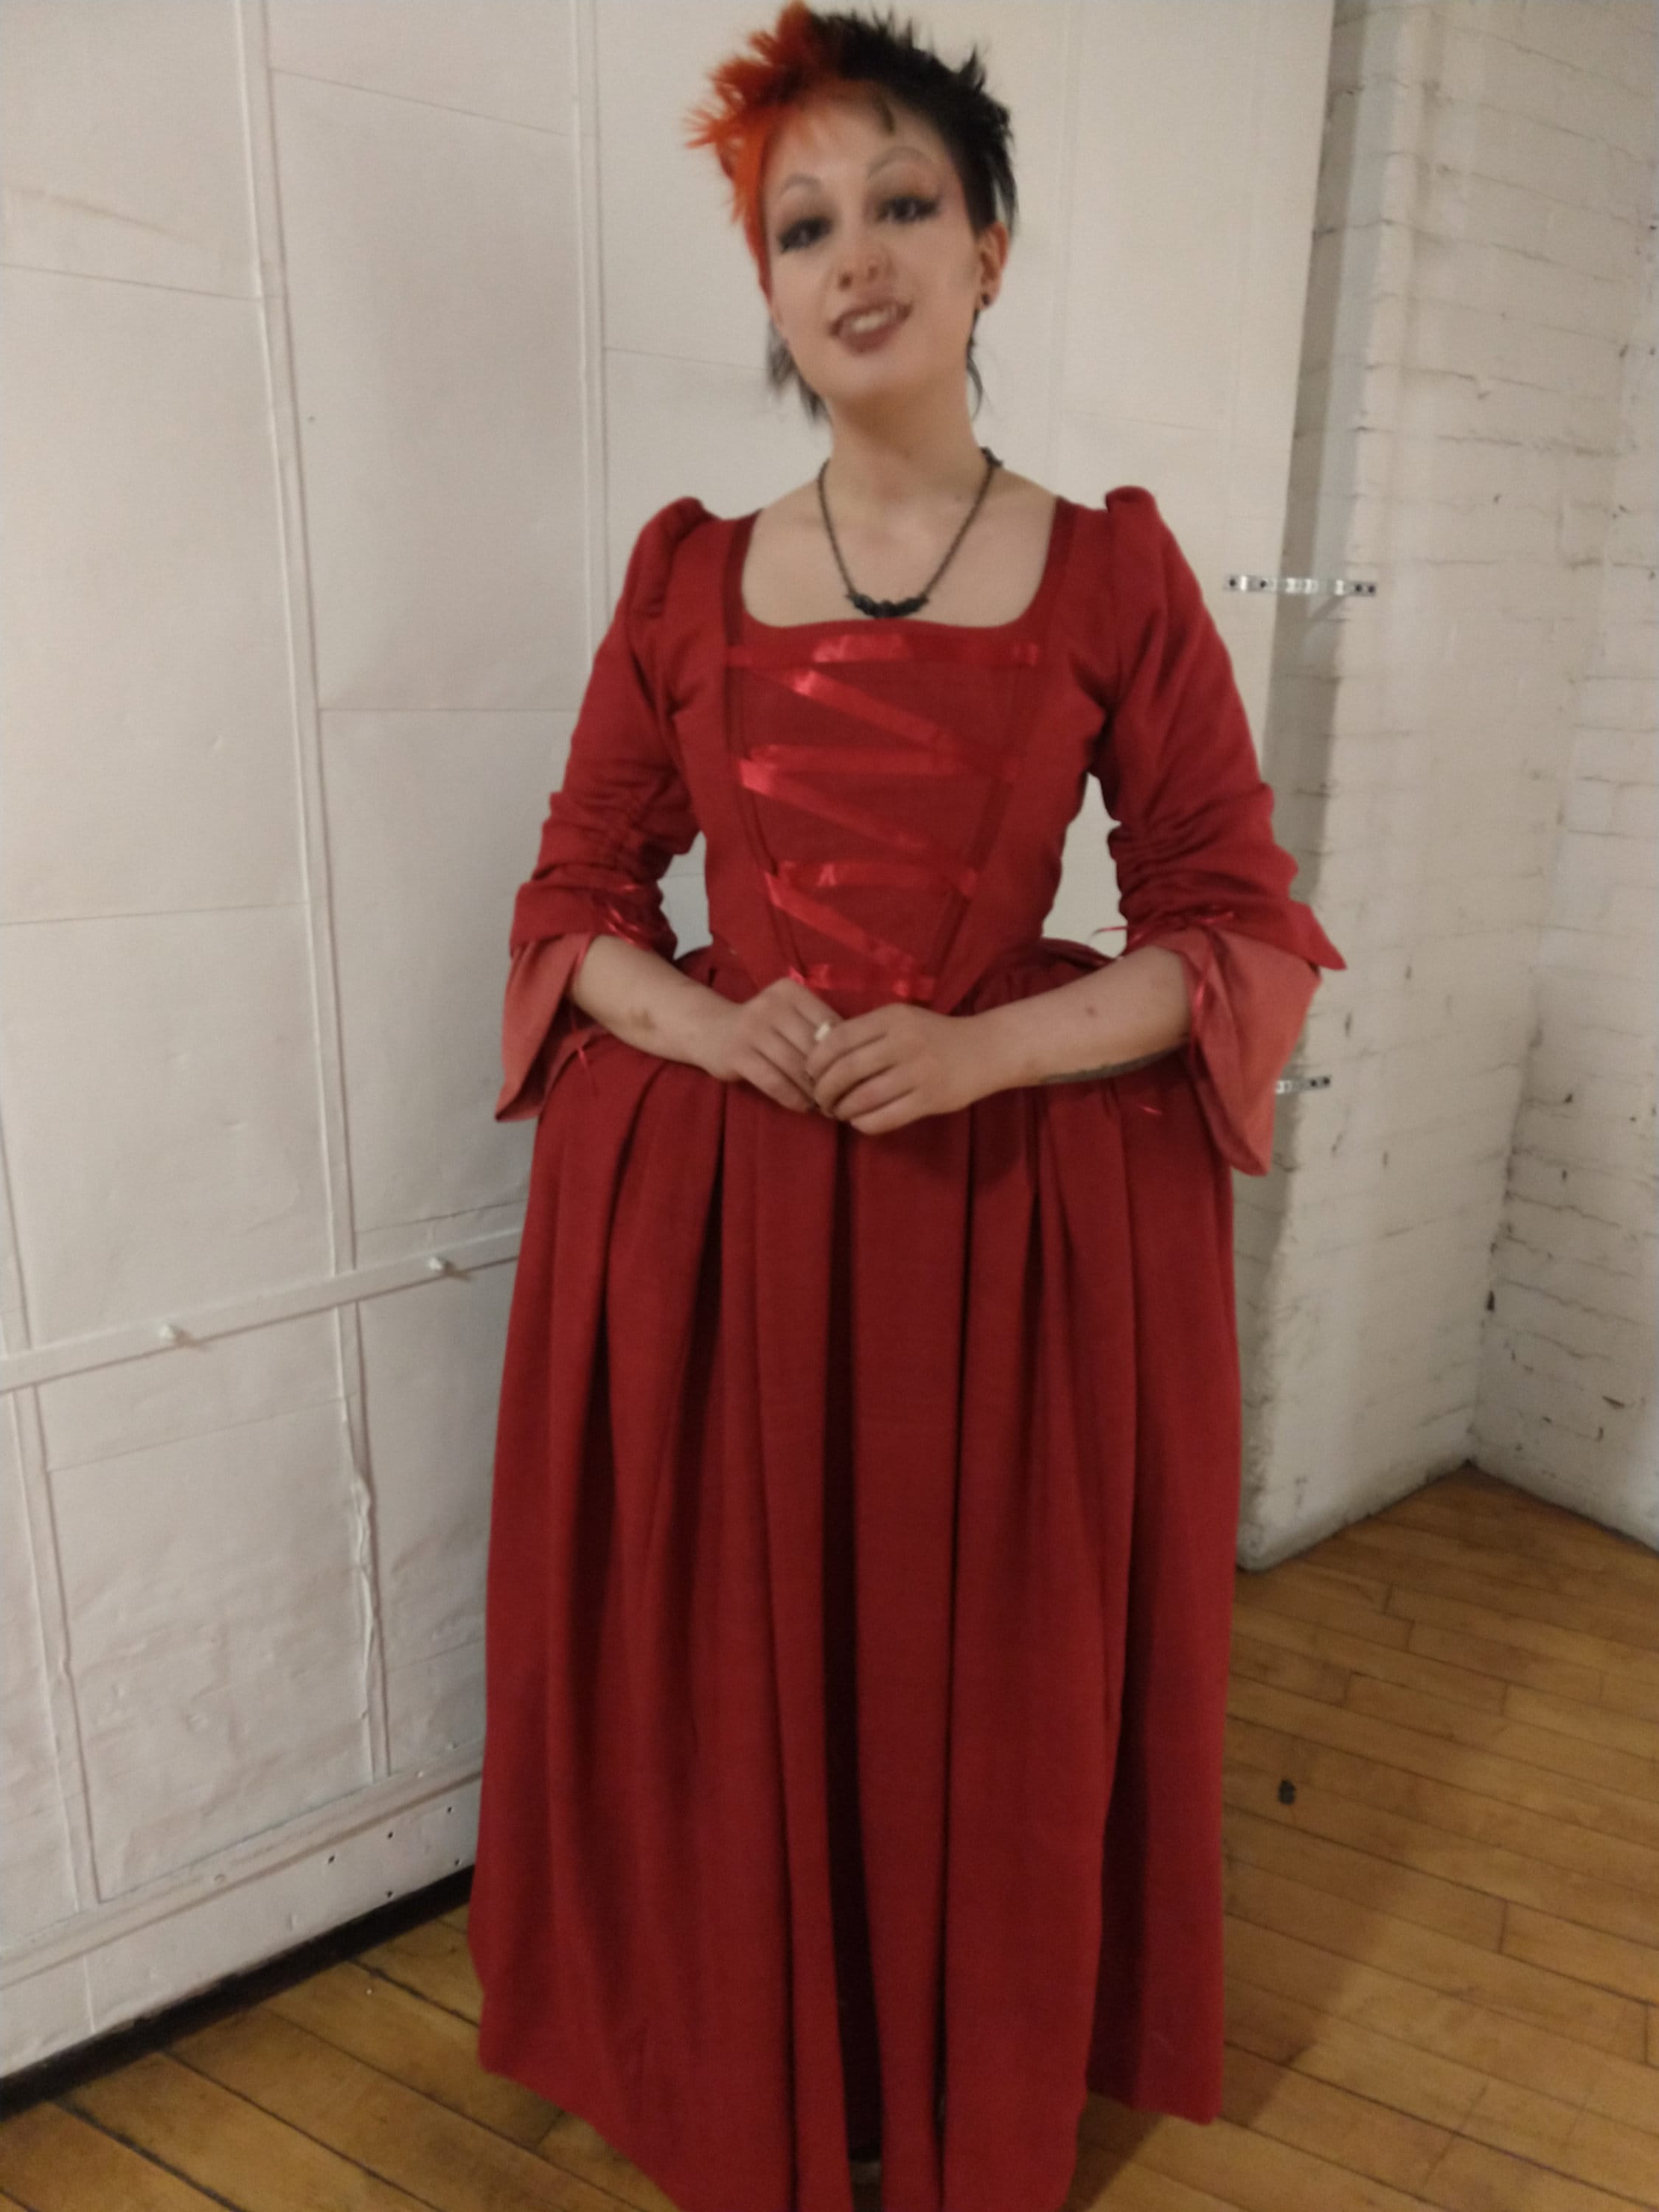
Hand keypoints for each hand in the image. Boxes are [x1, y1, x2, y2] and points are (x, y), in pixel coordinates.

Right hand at [694, 977, 844, 1113]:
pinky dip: (792, 1098)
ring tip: (824, 1105)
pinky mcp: (738, 1054)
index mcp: (791, 991)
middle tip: (841, 1096)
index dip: (843, 1053)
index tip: (850, 1074)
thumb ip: (815, 1027)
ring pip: (796, 1066)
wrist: (710, 1029)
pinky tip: (802, 1106)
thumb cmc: (762, 1026)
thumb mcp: (789, 1015)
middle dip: (829, 1076)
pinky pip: (774, 1081)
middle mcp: (772, 1004)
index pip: (829, 1023)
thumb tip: (853, 1059)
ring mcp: (752, 1028)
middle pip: (813, 1047)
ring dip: (813, 1091)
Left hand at [805, 1002, 1006, 1133]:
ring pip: (863, 1097)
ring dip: (843, 1109)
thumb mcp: (901, 1020)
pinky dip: (864, 1123)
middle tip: (821, 1099)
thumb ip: (867, 1033)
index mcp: (892, 1018)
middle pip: (846, 1070)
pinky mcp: (930, 1099)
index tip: (810, 1073)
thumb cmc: (934, 1035)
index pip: (839, 1039)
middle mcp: (904, 1042)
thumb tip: (820, 1057)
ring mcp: (919, 1072)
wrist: (986, 1050)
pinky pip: (885, 1117)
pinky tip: (860, 1121)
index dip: (816, 1060)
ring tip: (839, 1112)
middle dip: (824, 1090)